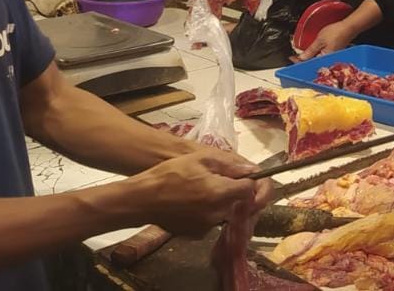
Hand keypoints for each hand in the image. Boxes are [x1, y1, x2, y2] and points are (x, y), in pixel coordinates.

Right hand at [136, 151, 260, 236]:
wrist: (142, 199)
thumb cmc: (169, 174)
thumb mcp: (200, 160)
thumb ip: (229, 166)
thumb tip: (252, 171)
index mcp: (220, 193)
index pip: (250, 189)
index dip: (248, 181)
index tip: (239, 176)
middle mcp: (218, 213)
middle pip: (240, 203)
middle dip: (236, 193)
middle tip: (219, 181)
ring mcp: (208, 226)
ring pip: (226, 213)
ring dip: (222, 203)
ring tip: (202, 190)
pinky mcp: (197, 234)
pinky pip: (212, 222)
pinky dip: (208, 213)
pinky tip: (193, 203)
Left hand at [296, 21, 353, 60]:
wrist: (349, 28)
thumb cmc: (337, 32)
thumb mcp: (319, 40)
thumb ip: (310, 50)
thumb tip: (301, 58)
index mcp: (324, 59)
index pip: (308, 63)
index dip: (298, 62)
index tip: (291, 58)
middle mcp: (328, 61)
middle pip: (312, 64)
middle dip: (303, 62)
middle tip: (295, 57)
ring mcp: (331, 59)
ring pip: (317, 62)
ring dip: (309, 59)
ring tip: (302, 55)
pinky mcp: (333, 55)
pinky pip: (322, 58)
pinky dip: (315, 56)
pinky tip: (312, 53)